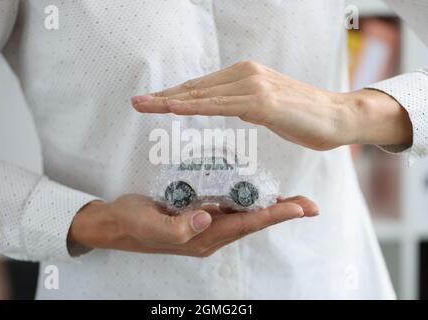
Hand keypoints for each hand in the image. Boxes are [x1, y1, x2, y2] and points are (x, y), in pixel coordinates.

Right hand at [68, 194, 317, 257]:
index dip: (272, 215)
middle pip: (252, 222)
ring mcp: (205, 225)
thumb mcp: (151, 225)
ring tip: (292, 200)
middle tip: (309, 204)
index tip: (299, 208)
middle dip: (281, 213)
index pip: (245, 225)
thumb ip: (179, 227)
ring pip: (244, 216)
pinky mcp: (198, 215)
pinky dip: (247, 202)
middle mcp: (209, 233)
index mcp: (202, 237)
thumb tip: (206, 218)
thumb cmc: (132, 224)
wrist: (115, 225)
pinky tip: (256, 194)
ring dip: (269, 208)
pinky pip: (230, 209)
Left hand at [132, 60, 411, 149]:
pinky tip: (175, 109)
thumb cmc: (302, 116)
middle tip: (136, 102)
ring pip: (204, 95)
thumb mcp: (265, 107)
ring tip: (145, 105)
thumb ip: (243, 103)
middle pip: (196, 88)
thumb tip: (225, 106)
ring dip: (171, 101)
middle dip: (164, 96)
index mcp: (244, 76)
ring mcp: (254, 86)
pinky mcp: (263, 101)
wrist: (337, 117)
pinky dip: (196, 107)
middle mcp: (246, 75)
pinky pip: (222, 106)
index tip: (151, 102)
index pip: (201, 87)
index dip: (174, 95)